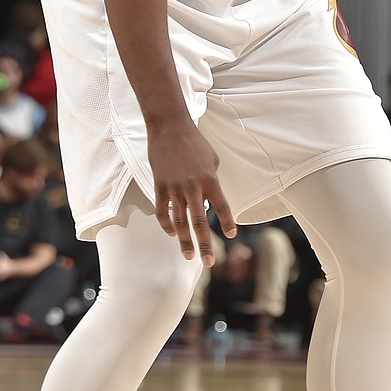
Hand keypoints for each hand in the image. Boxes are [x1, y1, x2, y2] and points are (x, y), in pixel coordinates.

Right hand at [147, 117, 235, 264]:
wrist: (169, 127)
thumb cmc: (195, 142)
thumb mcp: (212, 160)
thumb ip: (212, 181)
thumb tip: (210, 199)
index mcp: (210, 179)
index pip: (223, 206)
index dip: (228, 222)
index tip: (231, 235)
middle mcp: (193, 187)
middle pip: (200, 222)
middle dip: (205, 244)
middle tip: (209, 262)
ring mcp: (174, 188)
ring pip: (179, 222)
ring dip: (185, 241)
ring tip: (189, 256)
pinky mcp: (159, 187)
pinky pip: (163, 211)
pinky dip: (167, 225)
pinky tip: (172, 235)